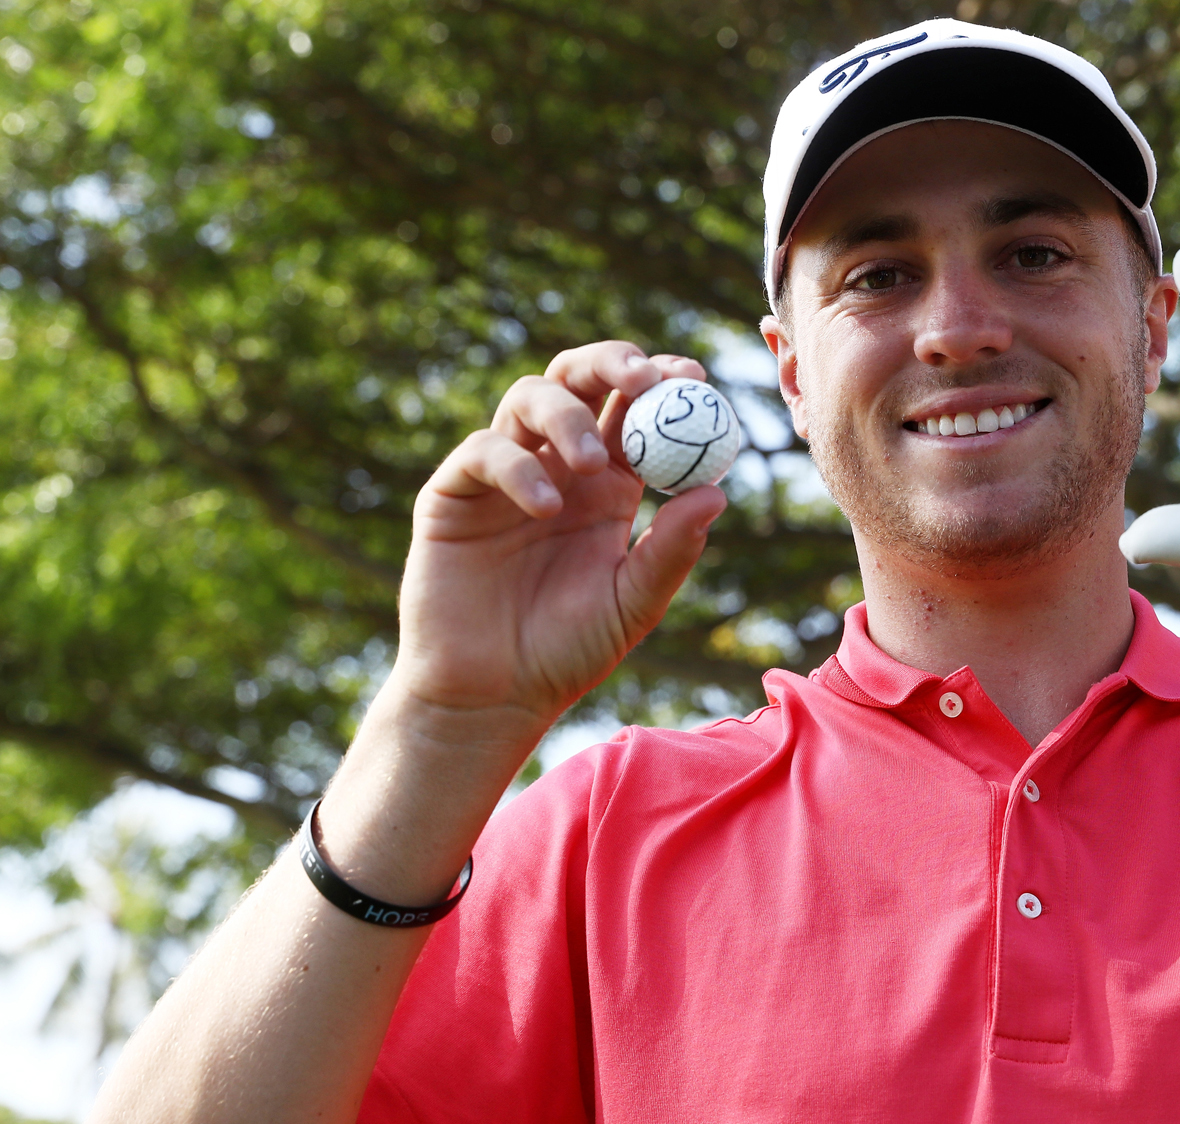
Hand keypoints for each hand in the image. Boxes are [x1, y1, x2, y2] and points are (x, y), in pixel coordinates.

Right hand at [394, 341, 727, 730]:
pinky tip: (545, 506)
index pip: (637, 409)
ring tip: (594, 462)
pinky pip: (483, 452)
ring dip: (568, 415)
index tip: (694, 379)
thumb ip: (672, 552)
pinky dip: (517, 465)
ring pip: (529, 397)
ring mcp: (504, 474)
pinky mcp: (454, 494)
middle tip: (645, 379)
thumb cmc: (567, 653)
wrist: (493, 696)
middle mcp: (558, 467)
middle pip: (581, 379)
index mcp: (611, 486)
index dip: (663, 382)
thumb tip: (716, 493)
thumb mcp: (633, 604)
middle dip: (613, 362)